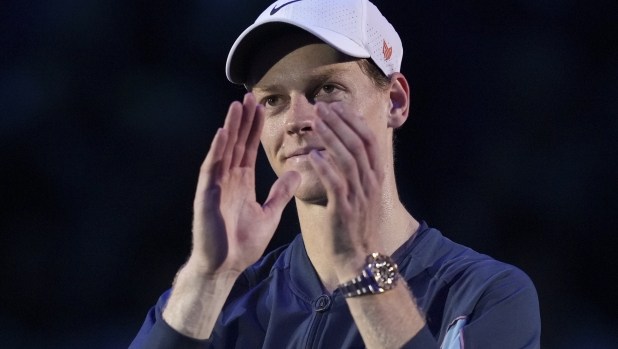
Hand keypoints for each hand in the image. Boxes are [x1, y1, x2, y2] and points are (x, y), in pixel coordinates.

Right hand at [189, 93, 300, 275]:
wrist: (225, 266)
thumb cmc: (243, 244)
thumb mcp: (270, 213)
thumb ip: (281, 192)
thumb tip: (296, 171)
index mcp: (242, 182)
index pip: (249, 149)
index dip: (254, 129)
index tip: (261, 108)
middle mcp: (228, 179)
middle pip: (237, 143)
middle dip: (243, 121)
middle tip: (249, 97)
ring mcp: (216, 185)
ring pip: (223, 150)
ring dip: (230, 128)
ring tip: (236, 105)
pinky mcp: (206, 195)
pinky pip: (212, 168)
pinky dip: (217, 150)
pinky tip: (223, 133)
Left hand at [308, 102, 384, 273]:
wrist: (358, 256)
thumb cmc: (355, 223)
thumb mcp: (361, 192)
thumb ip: (355, 169)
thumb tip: (341, 144)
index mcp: (375, 176)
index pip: (368, 140)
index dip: (352, 120)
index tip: (337, 106)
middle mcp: (370, 183)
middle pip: (358, 144)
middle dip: (340, 122)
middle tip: (321, 107)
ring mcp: (359, 196)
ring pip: (348, 160)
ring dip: (331, 138)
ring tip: (315, 123)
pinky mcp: (345, 210)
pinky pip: (336, 184)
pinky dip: (325, 168)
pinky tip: (313, 155)